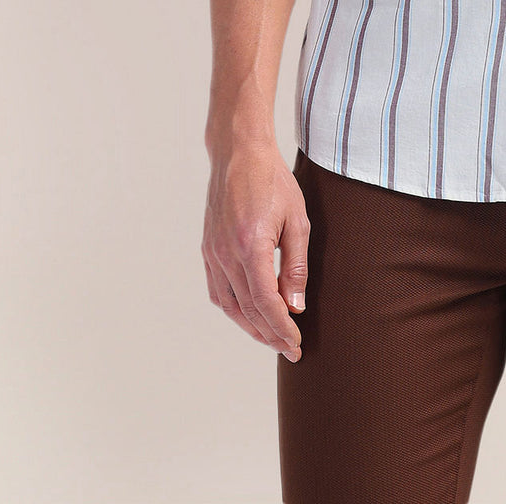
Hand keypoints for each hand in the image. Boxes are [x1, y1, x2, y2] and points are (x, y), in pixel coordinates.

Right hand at [202, 141, 309, 360]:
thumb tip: (295, 306)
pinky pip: (218, 290)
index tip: (297, 344)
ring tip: (272, 338)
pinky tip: (248, 315)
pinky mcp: (208, 249)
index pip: (266, 302)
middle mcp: (226, 254)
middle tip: (290, 350)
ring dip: (250, 326)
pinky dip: (233, 308)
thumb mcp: (297, 220)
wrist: (239, 155)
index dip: (282, 327)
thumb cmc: (274, 182)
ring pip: (229, 305)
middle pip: (247, 309)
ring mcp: (213, 252)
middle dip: (269, 334)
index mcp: (251, 245)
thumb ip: (295, 265)